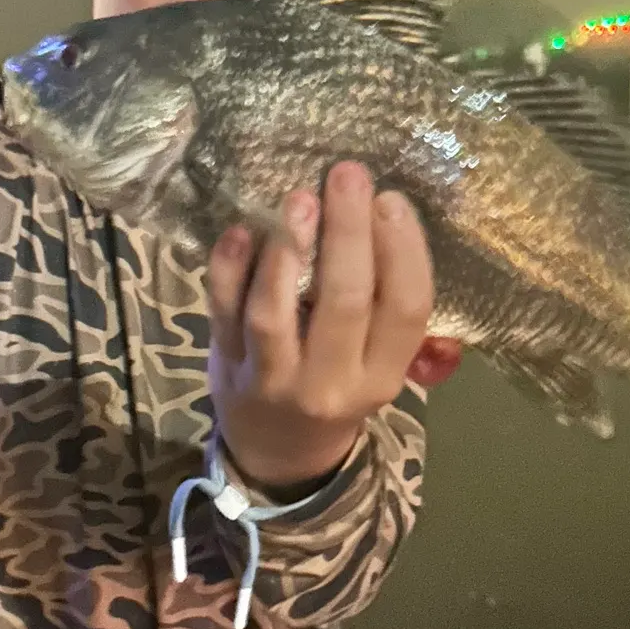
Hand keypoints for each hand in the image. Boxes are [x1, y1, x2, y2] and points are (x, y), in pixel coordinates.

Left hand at [208, 161, 450, 491]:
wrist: (279, 454)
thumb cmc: (340, 386)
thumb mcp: (380, 365)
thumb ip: (395, 311)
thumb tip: (398, 218)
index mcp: (383, 375)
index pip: (406, 311)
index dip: (404, 253)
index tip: (392, 200)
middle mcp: (331, 382)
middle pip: (344, 303)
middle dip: (348, 233)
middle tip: (347, 175)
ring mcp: (272, 377)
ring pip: (274, 313)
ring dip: (286, 250)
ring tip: (299, 199)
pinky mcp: (226, 364)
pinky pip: (223, 312)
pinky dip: (228, 268)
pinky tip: (240, 229)